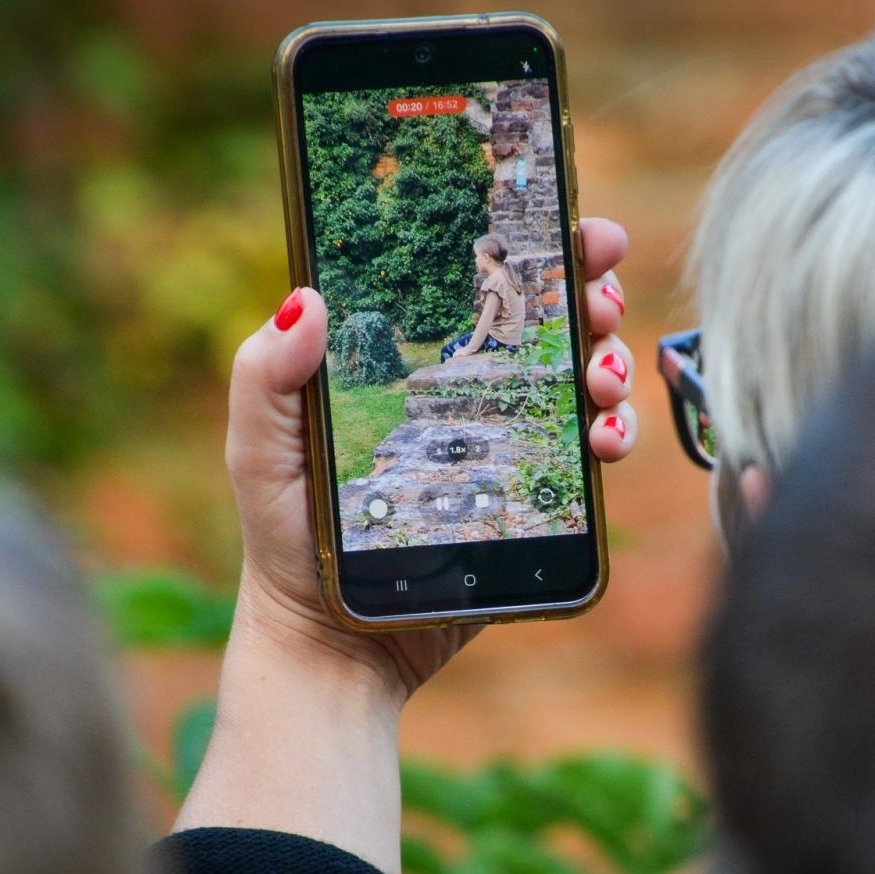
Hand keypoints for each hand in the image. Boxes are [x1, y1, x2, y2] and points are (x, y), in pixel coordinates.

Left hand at [224, 217, 633, 706]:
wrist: (335, 645)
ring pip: (586, 379)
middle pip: (550, 318)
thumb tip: (306, 299)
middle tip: (596, 300)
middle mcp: (470, 392)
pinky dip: (615, 434)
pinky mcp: (535, 500)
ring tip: (599, 383)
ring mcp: (509, 444)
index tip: (574, 226)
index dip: (536, 245)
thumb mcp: (259, 452)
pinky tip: (605, 441)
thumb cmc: (289, 541)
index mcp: (411, 360)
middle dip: (590, 294)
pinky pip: (592, 455)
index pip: (478, 283)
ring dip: (611, 363)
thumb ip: (266, 378)